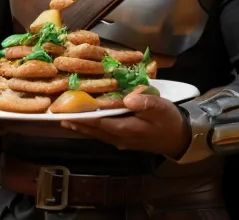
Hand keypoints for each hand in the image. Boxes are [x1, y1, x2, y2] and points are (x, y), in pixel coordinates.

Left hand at [60, 93, 190, 159]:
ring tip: (66, 118)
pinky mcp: (124, 138)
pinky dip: (92, 126)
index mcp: (126, 130)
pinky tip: (87, 121)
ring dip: (82, 125)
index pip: (98, 123)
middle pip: (93, 130)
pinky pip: (103, 133)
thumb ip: (145, 102)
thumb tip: (128, 98)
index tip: (66, 111)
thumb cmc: (169, 120)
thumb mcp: (161, 108)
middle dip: (77, 121)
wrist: (180, 138)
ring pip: (96, 133)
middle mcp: (119, 138)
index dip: (82, 116)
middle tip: (58, 114)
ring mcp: (121, 140)